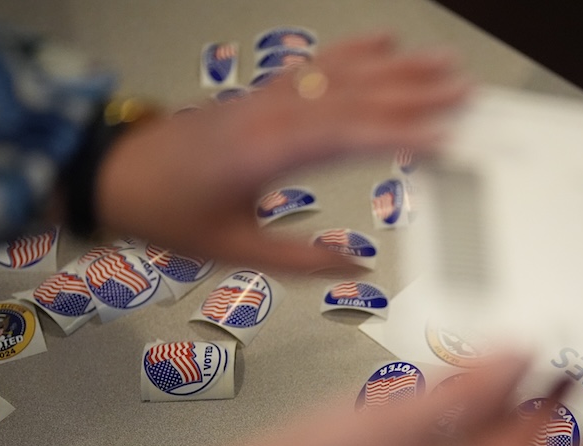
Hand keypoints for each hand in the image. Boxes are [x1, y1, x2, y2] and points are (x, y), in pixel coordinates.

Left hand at [94, 34, 469, 273]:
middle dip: (416, 93)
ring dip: (398, 68)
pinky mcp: (264, 94)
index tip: (446, 140)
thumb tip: (359, 267)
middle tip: (466, 92)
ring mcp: (270, 99)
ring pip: (343, 74)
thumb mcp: (235, 251)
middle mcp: (274, 116)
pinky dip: (354, 50)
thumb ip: (301, 262)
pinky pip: (316, 64)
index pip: (349, 137)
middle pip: (356, 96)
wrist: (115, 175)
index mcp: (267, 154)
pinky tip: (384, 41)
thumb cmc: (170, 214)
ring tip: (444, 63)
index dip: (401, 136)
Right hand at [166, 355, 582, 445]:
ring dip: (516, 401)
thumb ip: (468, 389)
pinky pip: (456, 426)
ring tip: (537, 354)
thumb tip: (520, 353)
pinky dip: (474, 399)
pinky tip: (477, 367)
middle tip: (576, 368)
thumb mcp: (404, 421)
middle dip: (552, 413)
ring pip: (489, 435)